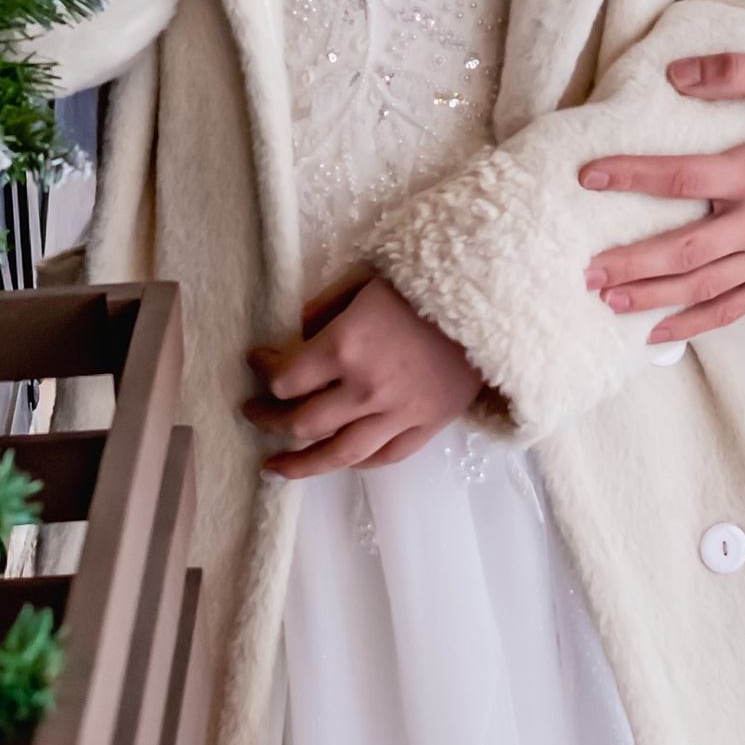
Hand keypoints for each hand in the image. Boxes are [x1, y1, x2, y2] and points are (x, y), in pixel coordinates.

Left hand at [243, 271, 485, 477]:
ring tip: (275, 467)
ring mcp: (399, 413)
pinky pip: (384, 457)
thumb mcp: (363, 277)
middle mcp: (367, 389)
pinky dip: (356, 463)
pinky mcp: (428, 425)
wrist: (492, 298)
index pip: (285, 378)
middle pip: (301, 422)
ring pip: (338, 454)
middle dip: (268, 419)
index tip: (256, 361)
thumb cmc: (425, 279)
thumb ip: (324, 308)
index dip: (263, 371)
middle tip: (252, 412)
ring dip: (300, 464)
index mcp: (347, 346)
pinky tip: (338, 460)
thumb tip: (297, 334)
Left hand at [579, 55, 744, 342]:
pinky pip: (733, 309)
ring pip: (703, 286)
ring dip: (653, 296)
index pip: (684, 178)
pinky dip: (693, 325)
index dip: (635, 176)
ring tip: (607, 300)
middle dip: (634, 262)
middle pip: (686, 250)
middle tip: (586, 270)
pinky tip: (655, 334)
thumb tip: (675, 73)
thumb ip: (739, 71)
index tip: (590, 176)